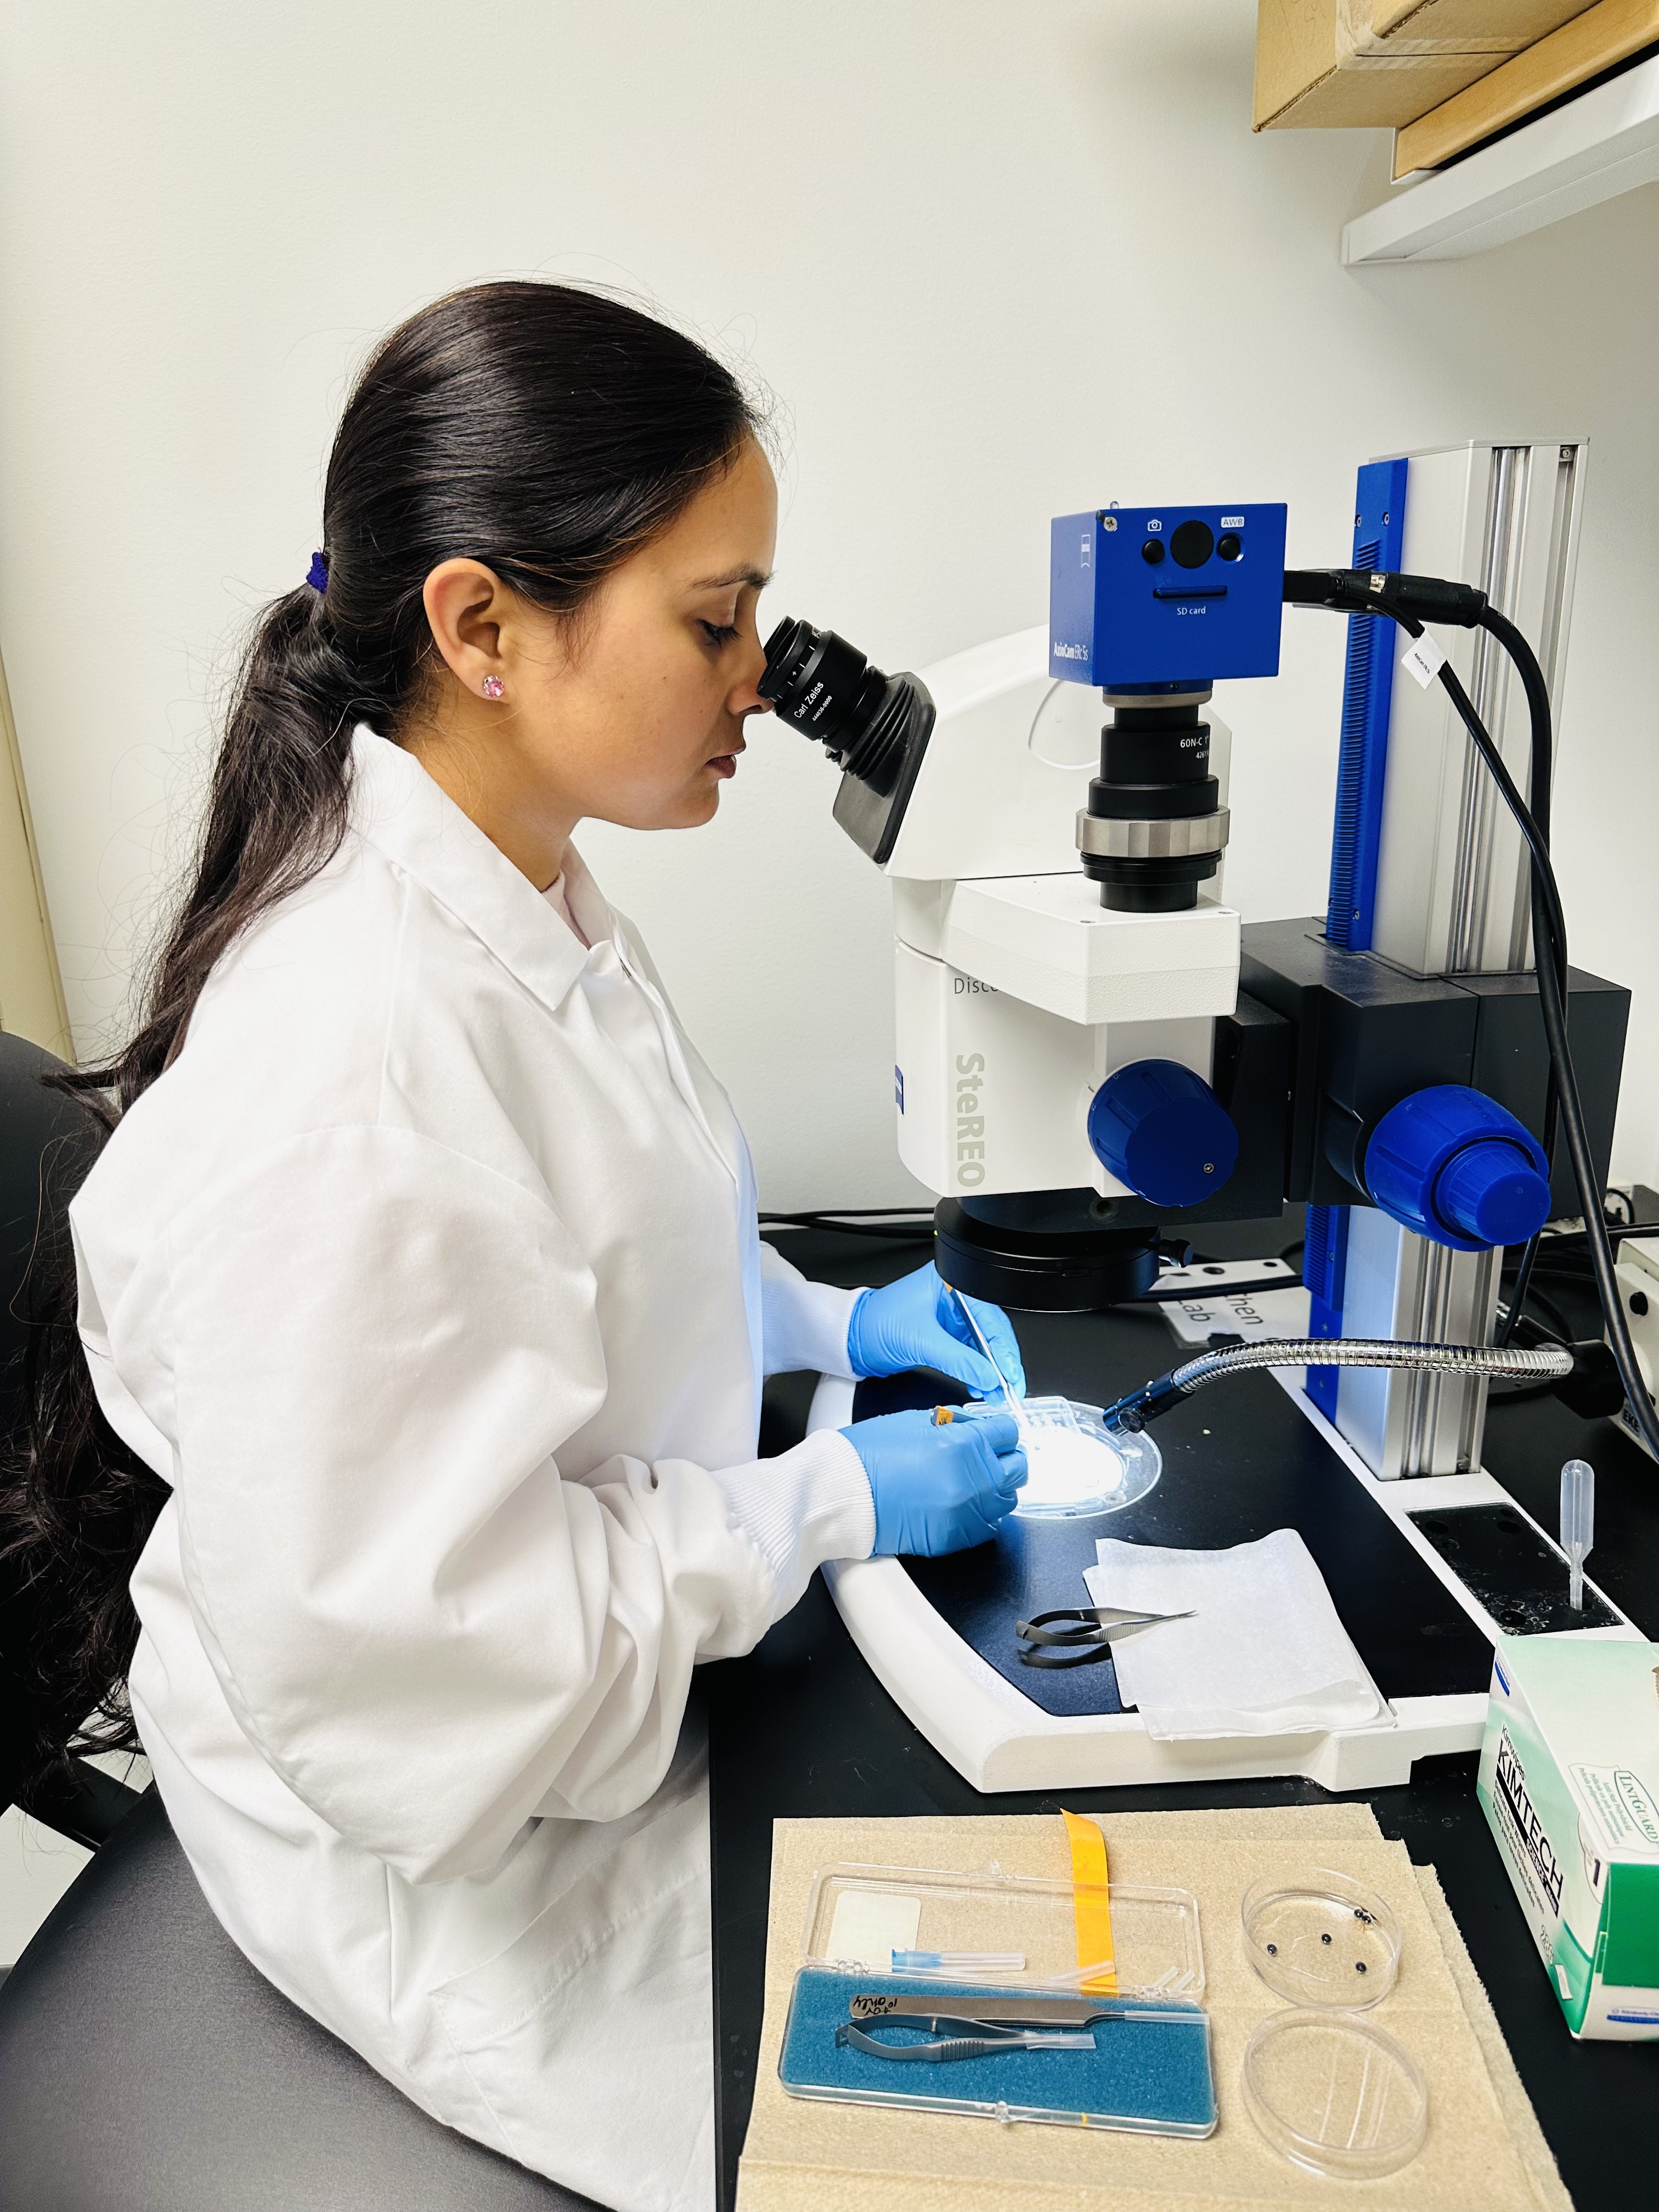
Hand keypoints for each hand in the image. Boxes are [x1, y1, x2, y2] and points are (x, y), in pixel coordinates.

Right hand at [841, 1408, 1026, 1555]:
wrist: (842, 1494)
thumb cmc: (868, 1455)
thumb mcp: (914, 1420)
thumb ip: (955, 1423)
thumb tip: (978, 1426)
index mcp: (962, 1445)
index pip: (1008, 1432)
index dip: (1000, 1430)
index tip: (994, 1433)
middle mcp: (972, 1480)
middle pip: (1018, 1466)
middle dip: (1005, 1456)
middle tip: (987, 1454)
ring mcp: (966, 1513)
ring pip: (1007, 1498)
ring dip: (995, 1486)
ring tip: (970, 1480)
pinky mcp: (956, 1538)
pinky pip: (988, 1525)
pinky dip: (980, 1513)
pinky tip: (959, 1502)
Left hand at [846, 1264, 1026, 1400]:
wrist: (851, 1339)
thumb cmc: (875, 1324)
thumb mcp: (922, 1342)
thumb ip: (959, 1361)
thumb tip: (988, 1377)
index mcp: (951, 1283)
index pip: (990, 1317)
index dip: (1003, 1348)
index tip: (1010, 1373)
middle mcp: (953, 1298)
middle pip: (990, 1331)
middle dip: (1000, 1363)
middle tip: (1010, 1387)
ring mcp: (949, 1317)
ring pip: (981, 1346)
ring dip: (989, 1371)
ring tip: (996, 1392)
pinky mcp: (943, 1335)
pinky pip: (968, 1354)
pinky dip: (976, 1371)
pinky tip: (981, 1386)